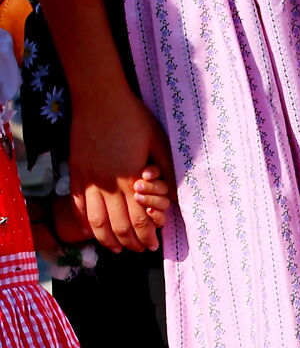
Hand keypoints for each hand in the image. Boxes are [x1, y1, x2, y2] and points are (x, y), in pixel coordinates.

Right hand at [68, 84, 171, 253]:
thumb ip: (166, 169)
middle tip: (137, 250)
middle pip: (119, 227)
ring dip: (106, 239)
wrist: (99, 97)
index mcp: (132, 179)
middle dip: (130, 244)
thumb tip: (175, 194)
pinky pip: (78, 204)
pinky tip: (91, 230)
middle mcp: (110, 184)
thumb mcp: (158, 141)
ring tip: (116, 247)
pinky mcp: (76, 172)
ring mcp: (90, 179)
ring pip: (96, 222)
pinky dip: (84, 221)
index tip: (152, 245)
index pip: (140, 220)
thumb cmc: (134, 117)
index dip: (147, 237)